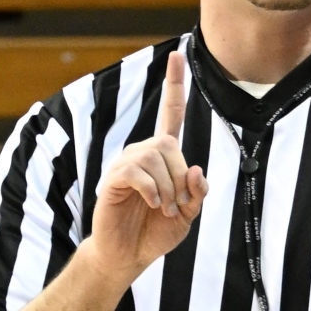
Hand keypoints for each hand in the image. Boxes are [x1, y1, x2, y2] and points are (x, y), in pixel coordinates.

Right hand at [85, 50, 207, 285]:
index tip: (177, 54)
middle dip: (180, 177)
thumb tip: (196, 169)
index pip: (171, 114)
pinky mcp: (112, 179)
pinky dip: (152, 190)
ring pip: (154, 157)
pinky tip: (153, 205)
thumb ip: (198, 192)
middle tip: (177, 206)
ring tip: (164, 210)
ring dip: (167, 187)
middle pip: (169, 145)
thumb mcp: (189, 215)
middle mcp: (142, 153)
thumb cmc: (156, 232)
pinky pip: (136, 172)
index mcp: (163, 157)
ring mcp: (125, 164)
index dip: (175, 85)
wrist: (128, 256)